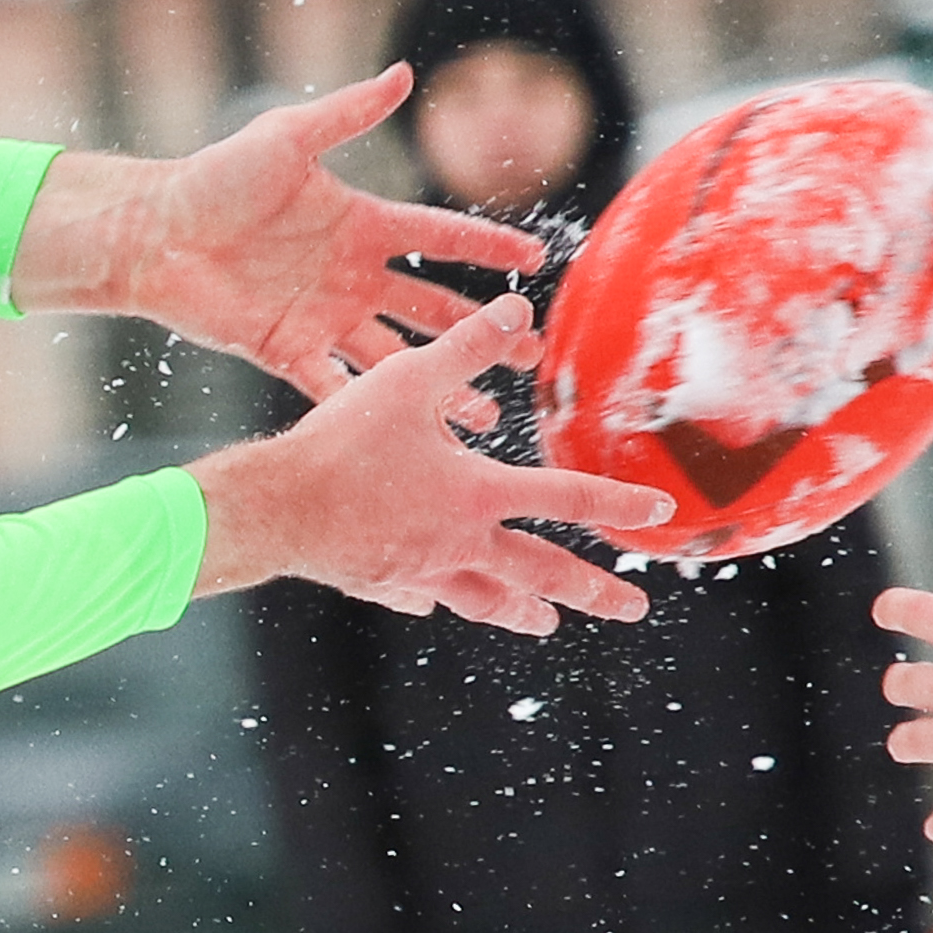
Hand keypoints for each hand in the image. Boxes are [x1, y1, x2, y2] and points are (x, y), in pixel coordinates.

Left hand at [18, 66, 558, 385]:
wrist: (154, 231)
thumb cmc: (214, 177)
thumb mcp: (286, 138)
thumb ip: (348, 113)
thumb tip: (404, 73)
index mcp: (361, 222)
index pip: (441, 236)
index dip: (488, 246)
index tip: (537, 260)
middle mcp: (350, 274)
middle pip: (432, 306)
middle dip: (482, 329)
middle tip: (532, 351)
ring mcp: (322, 316)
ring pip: (396, 356)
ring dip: (439, 382)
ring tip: (482, 415)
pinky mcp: (286, 350)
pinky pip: (334, 383)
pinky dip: (365, 405)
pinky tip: (403, 428)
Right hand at [190, 288, 676, 629]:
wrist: (274, 508)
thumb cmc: (340, 444)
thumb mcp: (409, 380)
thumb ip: (466, 346)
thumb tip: (517, 308)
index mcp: (476, 494)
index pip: (565, 499)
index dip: (617, 504)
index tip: (658, 515)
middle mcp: (458, 542)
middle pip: (540, 572)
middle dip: (592, 590)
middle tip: (632, 608)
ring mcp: (420, 569)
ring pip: (485, 598)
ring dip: (522, 611)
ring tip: (548, 624)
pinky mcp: (380, 580)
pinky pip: (419, 594)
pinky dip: (435, 599)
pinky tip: (435, 603)